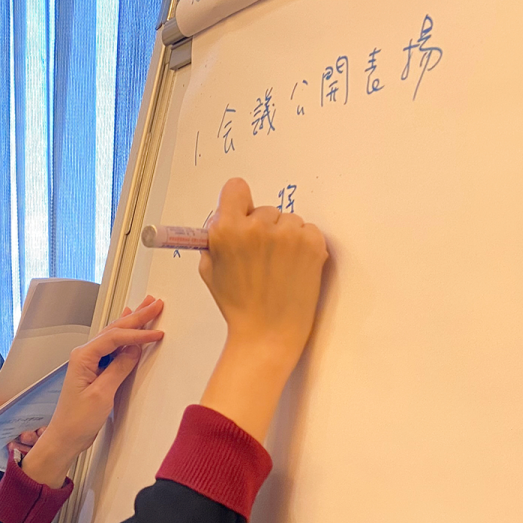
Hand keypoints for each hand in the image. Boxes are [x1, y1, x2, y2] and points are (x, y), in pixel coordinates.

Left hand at [20, 297, 164, 485]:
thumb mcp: (102, 394)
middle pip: (115, 330)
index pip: (115, 338)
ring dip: (132, 322)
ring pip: (114, 336)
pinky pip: (112, 347)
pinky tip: (127, 324)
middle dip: (137, 317)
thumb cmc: (77, 420)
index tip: (157, 333)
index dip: (138, 334)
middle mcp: (84, 355)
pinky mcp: (95, 371)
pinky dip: (124, 336)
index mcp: (83, 357)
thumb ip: (119, 368)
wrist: (65, 438)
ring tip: (146, 307)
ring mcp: (89, 362)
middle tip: (156, 303)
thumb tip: (134, 349)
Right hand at [197, 177, 328, 362]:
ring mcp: (288, 234)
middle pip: (265, 208)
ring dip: (285, 237)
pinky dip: (304, 245)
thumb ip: (215, 239)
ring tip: (279, 266)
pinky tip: (294, 267)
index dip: (239, 203)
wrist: (268, 334)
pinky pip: (308, 230)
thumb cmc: (239, 306)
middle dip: (264, 227)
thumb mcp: (209, 270)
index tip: (244, 214)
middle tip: (262, 257)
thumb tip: (224, 218)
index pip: (235, 188)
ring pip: (289, 220)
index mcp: (227, 230)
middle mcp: (257, 227)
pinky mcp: (312, 244)